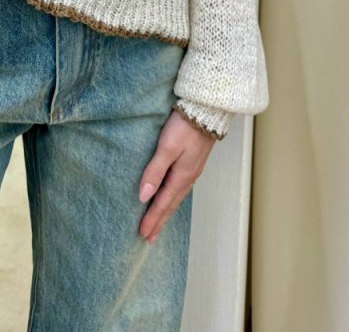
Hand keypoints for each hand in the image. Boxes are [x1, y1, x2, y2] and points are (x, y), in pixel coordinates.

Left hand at [137, 108, 215, 243]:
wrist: (206, 110)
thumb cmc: (185, 126)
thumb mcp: (167, 147)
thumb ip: (154, 171)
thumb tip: (143, 196)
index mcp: (181, 176)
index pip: (163, 203)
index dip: (152, 219)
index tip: (142, 234)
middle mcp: (188, 177)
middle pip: (170, 204)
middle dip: (159, 221)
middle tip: (149, 237)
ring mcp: (192, 170)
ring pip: (176, 197)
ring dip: (166, 211)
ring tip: (158, 223)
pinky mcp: (193, 162)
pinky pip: (180, 187)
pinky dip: (172, 198)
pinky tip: (170, 197)